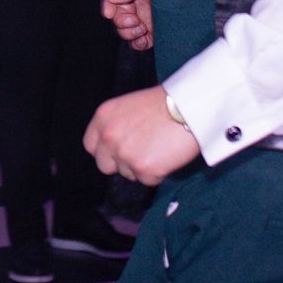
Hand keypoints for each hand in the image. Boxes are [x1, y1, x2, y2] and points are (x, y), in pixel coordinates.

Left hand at [84, 86, 200, 185]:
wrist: (191, 106)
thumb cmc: (167, 102)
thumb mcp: (130, 107)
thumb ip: (117, 125)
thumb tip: (116, 145)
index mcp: (103, 118)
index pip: (91, 145)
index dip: (105, 150)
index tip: (118, 151)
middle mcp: (108, 136)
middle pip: (105, 165)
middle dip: (121, 163)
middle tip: (143, 152)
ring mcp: (124, 154)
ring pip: (128, 174)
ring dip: (142, 167)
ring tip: (161, 147)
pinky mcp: (143, 168)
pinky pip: (148, 180)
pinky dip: (160, 173)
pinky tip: (169, 154)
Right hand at [101, 0, 153, 49]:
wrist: (199, 0)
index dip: (108, 3)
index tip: (108, 13)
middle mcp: (139, 3)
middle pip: (117, 14)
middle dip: (121, 20)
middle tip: (134, 21)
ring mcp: (145, 19)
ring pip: (124, 30)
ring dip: (129, 32)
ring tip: (142, 29)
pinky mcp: (152, 34)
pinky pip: (136, 43)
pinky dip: (137, 43)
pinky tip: (145, 39)